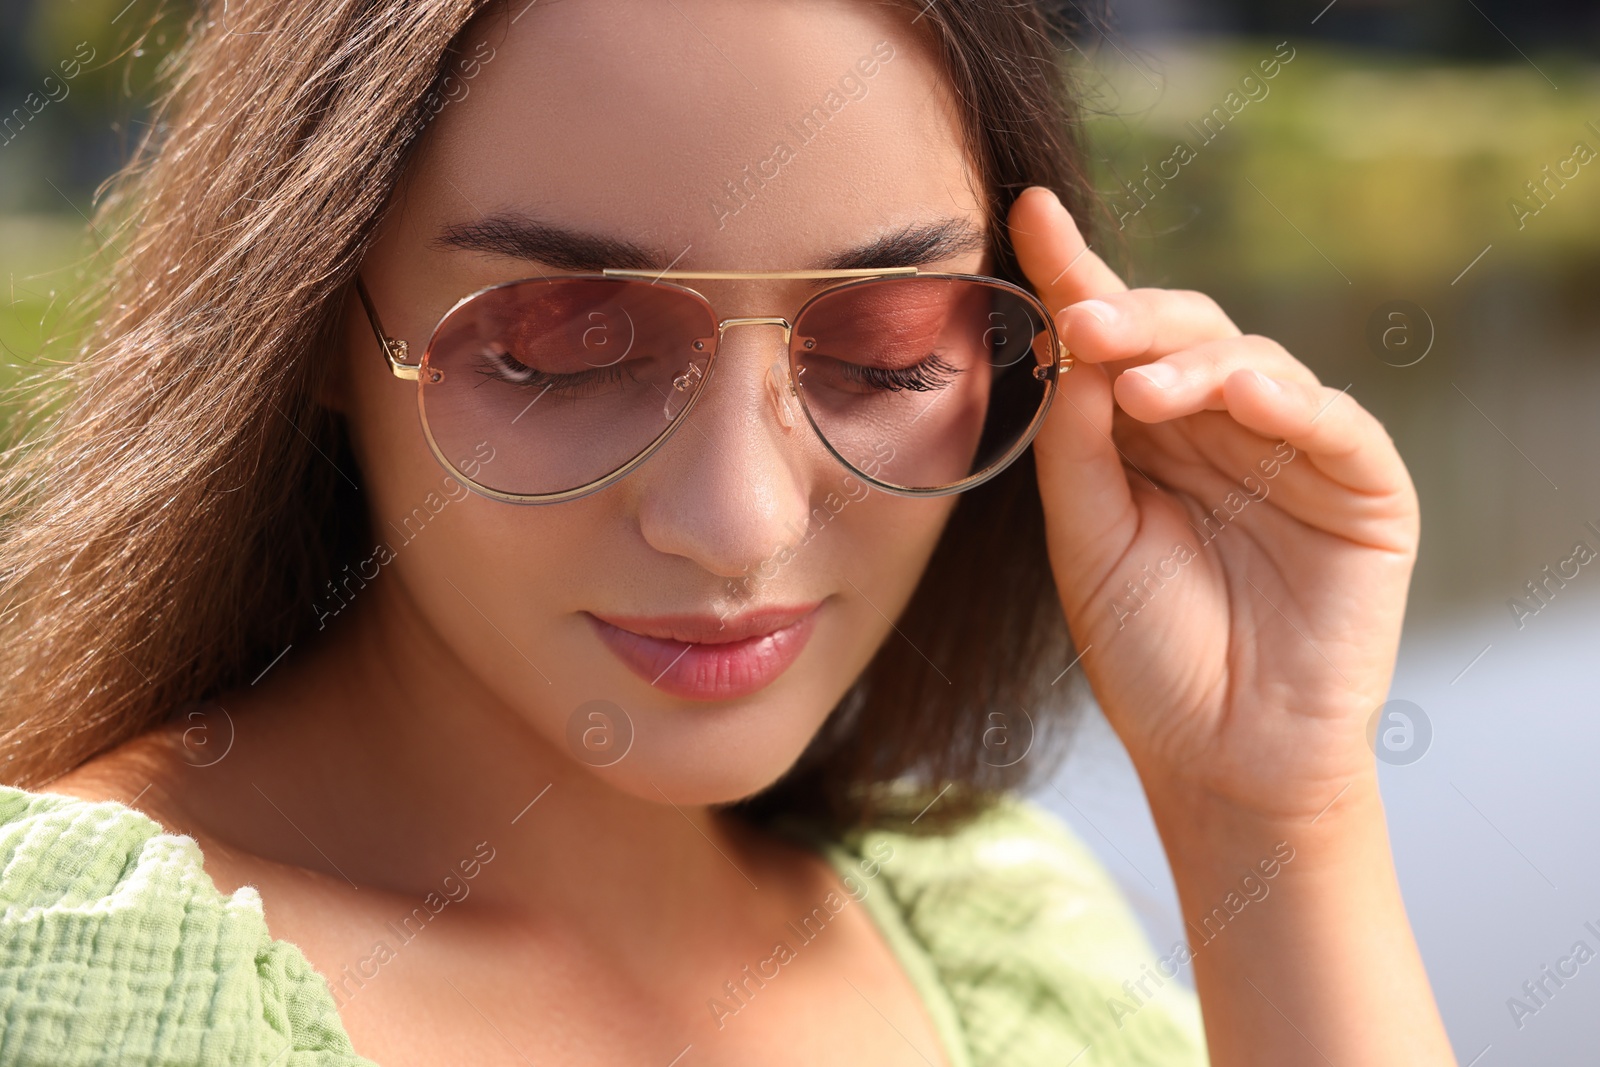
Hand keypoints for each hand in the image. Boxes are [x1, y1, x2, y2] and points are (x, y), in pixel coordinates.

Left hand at [1008, 186, 1418, 822]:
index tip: (1028, 212)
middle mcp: (1220, 432)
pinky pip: (1330, 422)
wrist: (1221, 760)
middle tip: (1085, 322)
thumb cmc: (1149, 654)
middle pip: (1182, 333)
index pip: (1113, 344)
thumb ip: (1078, 444)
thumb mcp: (1087, 540)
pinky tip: (1236, 396)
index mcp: (1148, 440)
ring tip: (1138, 385)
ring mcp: (1294, 454)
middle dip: (1132, 318)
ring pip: (1251, 361)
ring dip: (1193, 359)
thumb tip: (1072, 342)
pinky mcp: (1364, 488)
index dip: (1076, 276)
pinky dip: (1285, 400)